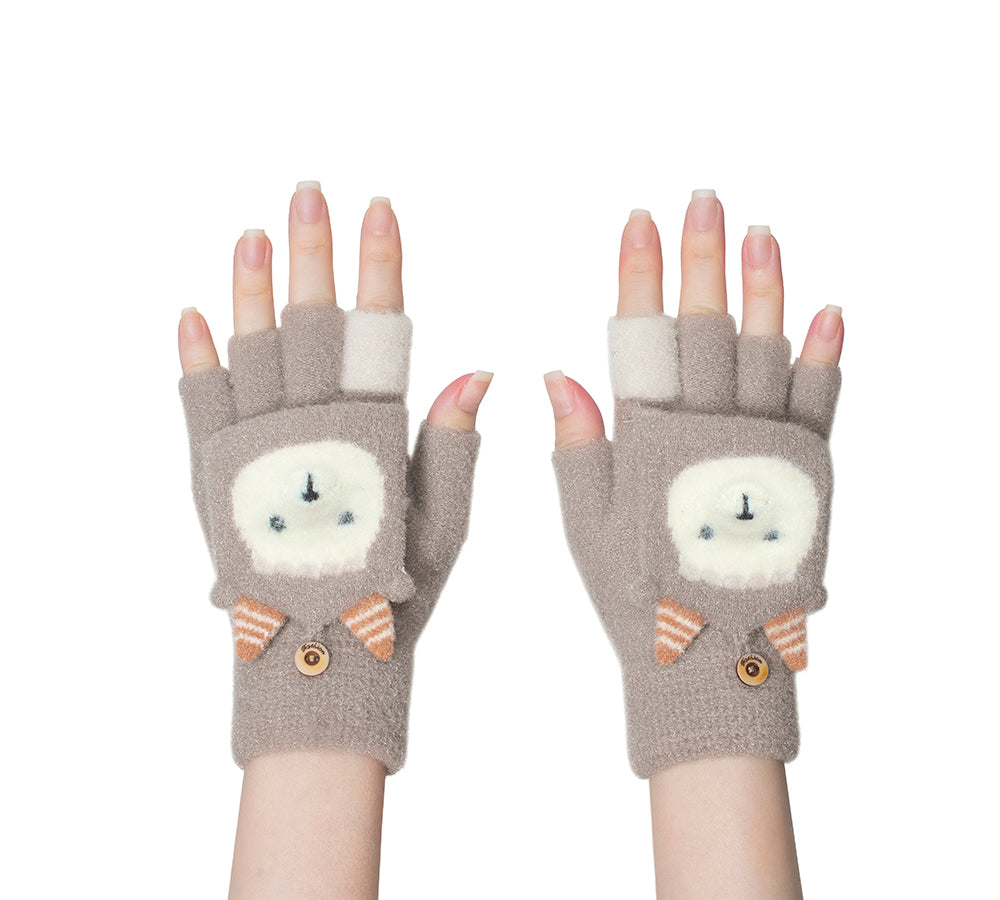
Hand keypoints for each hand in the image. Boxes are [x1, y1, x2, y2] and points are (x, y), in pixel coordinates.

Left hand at [177, 184, 489, 770]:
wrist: (317, 658)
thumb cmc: (392, 594)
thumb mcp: (444, 524)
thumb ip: (454, 445)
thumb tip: (477, 371)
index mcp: (371, 437)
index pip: (377, 328)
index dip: (378, 265)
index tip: (379, 209)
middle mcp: (309, 431)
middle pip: (309, 321)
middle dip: (312, 250)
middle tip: (309, 192)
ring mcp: (254, 450)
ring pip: (250, 349)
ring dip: (251, 288)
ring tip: (253, 235)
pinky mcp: (214, 476)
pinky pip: (198, 404)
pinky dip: (193, 358)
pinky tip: (191, 314)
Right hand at [546, 192, 841, 775]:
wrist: (709, 656)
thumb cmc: (637, 595)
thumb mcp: (587, 527)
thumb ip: (577, 447)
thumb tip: (558, 375)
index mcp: (652, 440)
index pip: (643, 336)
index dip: (640, 275)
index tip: (637, 222)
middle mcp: (710, 432)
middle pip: (708, 327)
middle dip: (703, 258)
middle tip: (703, 200)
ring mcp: (763, 449)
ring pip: (766, 350)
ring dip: (765, 288)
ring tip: (761, 233)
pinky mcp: (805, 473)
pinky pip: (820, 405)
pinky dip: (826, 357)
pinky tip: (829, 311)